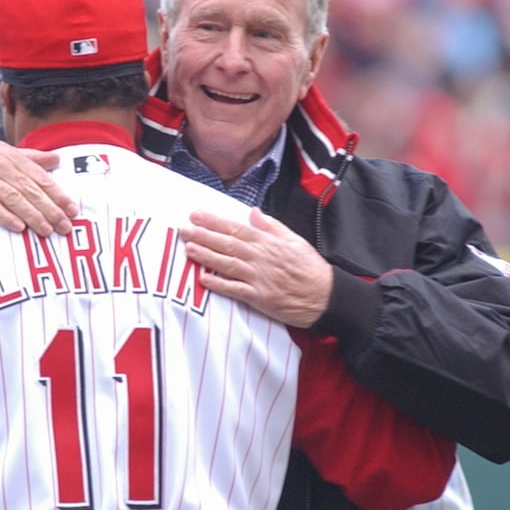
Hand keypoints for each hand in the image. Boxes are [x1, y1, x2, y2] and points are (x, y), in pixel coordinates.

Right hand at [0, 138, 77, 234]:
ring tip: (47, 230)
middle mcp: (0, 166)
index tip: (73, 210)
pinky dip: (5, 216)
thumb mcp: (2, 152)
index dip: (58, 195)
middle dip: (51, 210)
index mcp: (11, 157)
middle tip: (66, 227)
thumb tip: (57, 161)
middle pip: (30, 190)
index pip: (40, 177)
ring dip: (33, 215)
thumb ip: (30, 159)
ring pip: (14, 198)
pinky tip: (19, 228)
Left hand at [179, 207, 333, 327]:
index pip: (237, 229)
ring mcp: (260, 278)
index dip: (214, 221)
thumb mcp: (295, 241)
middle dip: (204, 236)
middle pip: (227, 244)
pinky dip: (219, 284)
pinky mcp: (260, 298)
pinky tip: (203, 279)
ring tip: (189, 248)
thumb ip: (272, 226)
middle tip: (183, 229)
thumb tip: (254, 212)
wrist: (326, 297)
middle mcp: (261, 258)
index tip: (196, 215)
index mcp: (269, 243)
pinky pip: (235, 290)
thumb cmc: (311, 269)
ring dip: (206, 256)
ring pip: (228, 264)